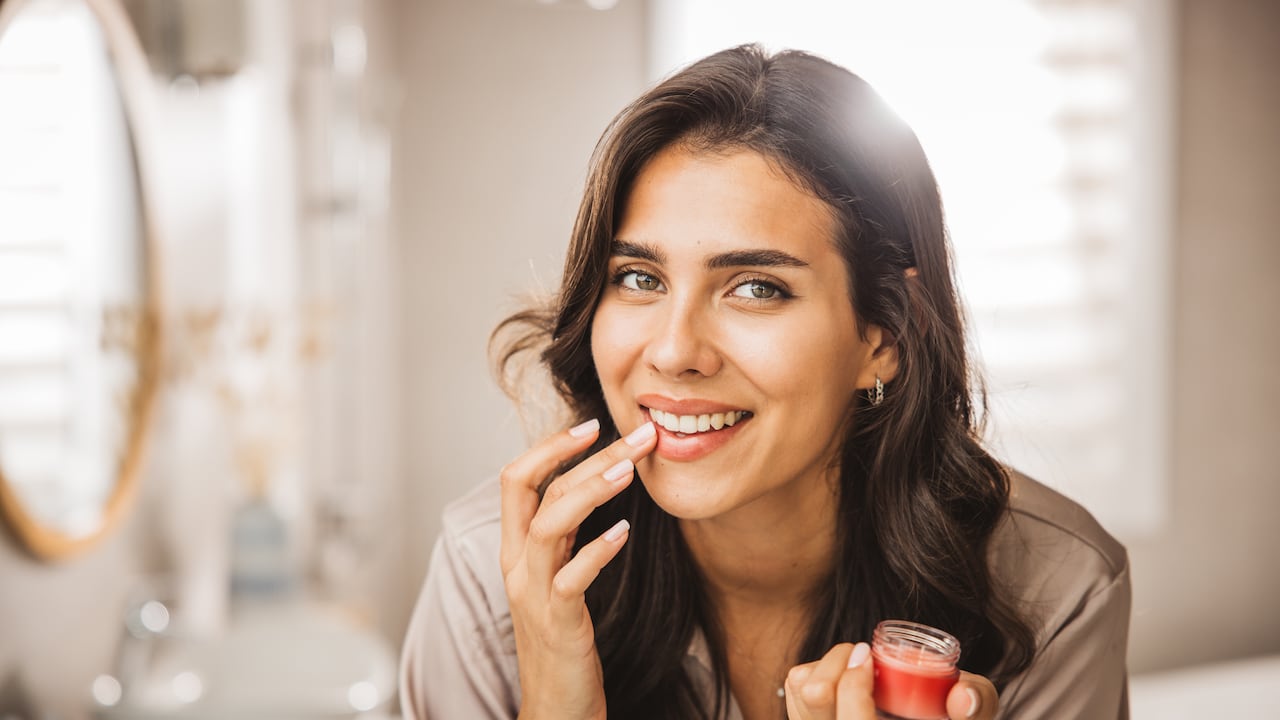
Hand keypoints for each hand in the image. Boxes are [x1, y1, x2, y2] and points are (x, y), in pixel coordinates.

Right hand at [500, 418, 657, 719]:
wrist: (555, 711)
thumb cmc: (564, 642)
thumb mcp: (558, 579)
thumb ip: (567, 538)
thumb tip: (594, 488)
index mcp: (516, 551)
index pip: (517, 479)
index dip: (550, 446)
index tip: (591, 424)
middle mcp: (518, 567)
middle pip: (533, 490)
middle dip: (582, 455)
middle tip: (635, 434)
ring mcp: (533, 595)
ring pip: (549, 525)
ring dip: (590, 490)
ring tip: (630, 471)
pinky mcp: (558, 624)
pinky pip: (571, 580)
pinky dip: (597, 551)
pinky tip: (626, 533)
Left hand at [785, 644, 999, 719]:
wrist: (921, 716)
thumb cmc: (949, 716)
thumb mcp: (975, 714)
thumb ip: (979, 703)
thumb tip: (961, 696)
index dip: (856, 682)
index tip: (869, 656)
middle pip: (812, 695)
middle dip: (839, 663)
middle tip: (865, 655)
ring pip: (799, 688)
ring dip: (827, 666)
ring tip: (858, 667)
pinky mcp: (808, 718)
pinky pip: (795, 687)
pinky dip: (816, 672)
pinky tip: (846, 680)